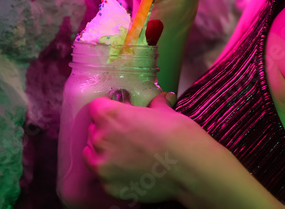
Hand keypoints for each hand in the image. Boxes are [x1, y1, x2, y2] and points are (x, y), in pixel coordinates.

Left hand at [83, 92, 202, 204]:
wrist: (190, 168)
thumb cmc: (178, 135)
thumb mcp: (166, 112)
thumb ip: (155, 104)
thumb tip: (160, 99)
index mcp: (111, 115)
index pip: (96, 106)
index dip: (108, 108)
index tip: (118, 113)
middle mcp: (101, 139)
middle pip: (94, 131)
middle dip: (106, 131)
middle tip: (126, 135)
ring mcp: (104, 166)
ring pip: (94, 155)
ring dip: (105, 153)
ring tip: (126, 155)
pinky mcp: (110, 186)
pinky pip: (105, 177)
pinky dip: (114, 174)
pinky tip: (131, 172)